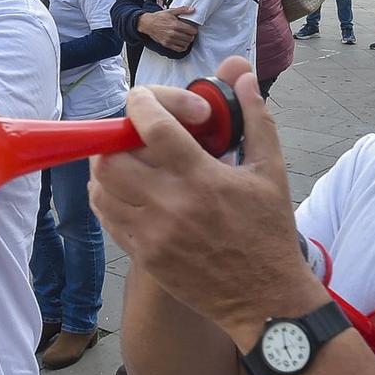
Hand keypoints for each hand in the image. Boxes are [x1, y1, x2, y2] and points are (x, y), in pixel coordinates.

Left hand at [89, 58, 320, 336]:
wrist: (266, 301)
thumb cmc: (270, 232)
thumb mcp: (272, 170)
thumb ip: (255, 117)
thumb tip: (240, 73)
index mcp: (203, 178)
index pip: (149, 125)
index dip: (141, 102)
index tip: (145, 100)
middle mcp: (171, 205)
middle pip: (112, 156)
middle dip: (120, 135)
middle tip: (138, 134)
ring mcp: (153, 234)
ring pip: (102, 187)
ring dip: (109, 166)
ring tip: (132, 160)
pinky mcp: (144, 256)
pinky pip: (108, 217)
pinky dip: (110, 196)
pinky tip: (131, 189)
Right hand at [139, 6, 197, 52]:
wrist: (148, 23)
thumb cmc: (159, 17)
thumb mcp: (171, 11)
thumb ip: (183, 10)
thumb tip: (192, 9)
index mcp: (175, 24)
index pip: (191, 30)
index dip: (194, 30)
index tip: (193, 29)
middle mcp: (173, 33)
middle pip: (189, 38)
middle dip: (191, 35)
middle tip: (190, 33)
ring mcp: (170, 40)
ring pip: (185, 44)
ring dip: (188, 41)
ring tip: (186, 38)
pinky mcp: (167, 44)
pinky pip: (179, 49)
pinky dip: (183, 47)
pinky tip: (182, 43)